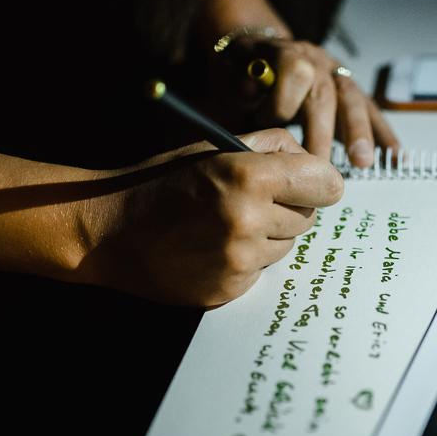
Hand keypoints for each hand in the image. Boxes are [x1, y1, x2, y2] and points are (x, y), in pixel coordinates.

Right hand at [75, 129, 343, 305]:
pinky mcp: (230, 289)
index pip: (326, 183)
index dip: (320, 181)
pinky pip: (261, 271)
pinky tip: (214, 247)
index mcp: (248, 176)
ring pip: (287, 246)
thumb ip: (269, 146)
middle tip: (257, 201)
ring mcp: (239, 260)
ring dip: (269, 235)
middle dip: (291, 207)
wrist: (110, 232)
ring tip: (228, 224)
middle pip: (309, 217)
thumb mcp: (213, 147)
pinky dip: (247, 260)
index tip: (313, 183)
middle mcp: (248, 220)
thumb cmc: (162, 182)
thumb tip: (315, 160)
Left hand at [219, 37, 399, 166]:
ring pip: (353, 100)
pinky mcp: (350, 90)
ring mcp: (336, 73)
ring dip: (359, 134)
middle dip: (324, 133)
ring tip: (364, 163)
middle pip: (326, 93)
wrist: (257, 52)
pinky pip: (371, 111)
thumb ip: (238, 92)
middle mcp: (315, 59)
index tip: (268, 128)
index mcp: (285, 51)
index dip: (282, 103)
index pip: (295, 71)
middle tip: (321, 167)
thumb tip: (249, 96)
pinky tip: (397, 157)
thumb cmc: (241, 75)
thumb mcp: (230, 79)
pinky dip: (383, 134)